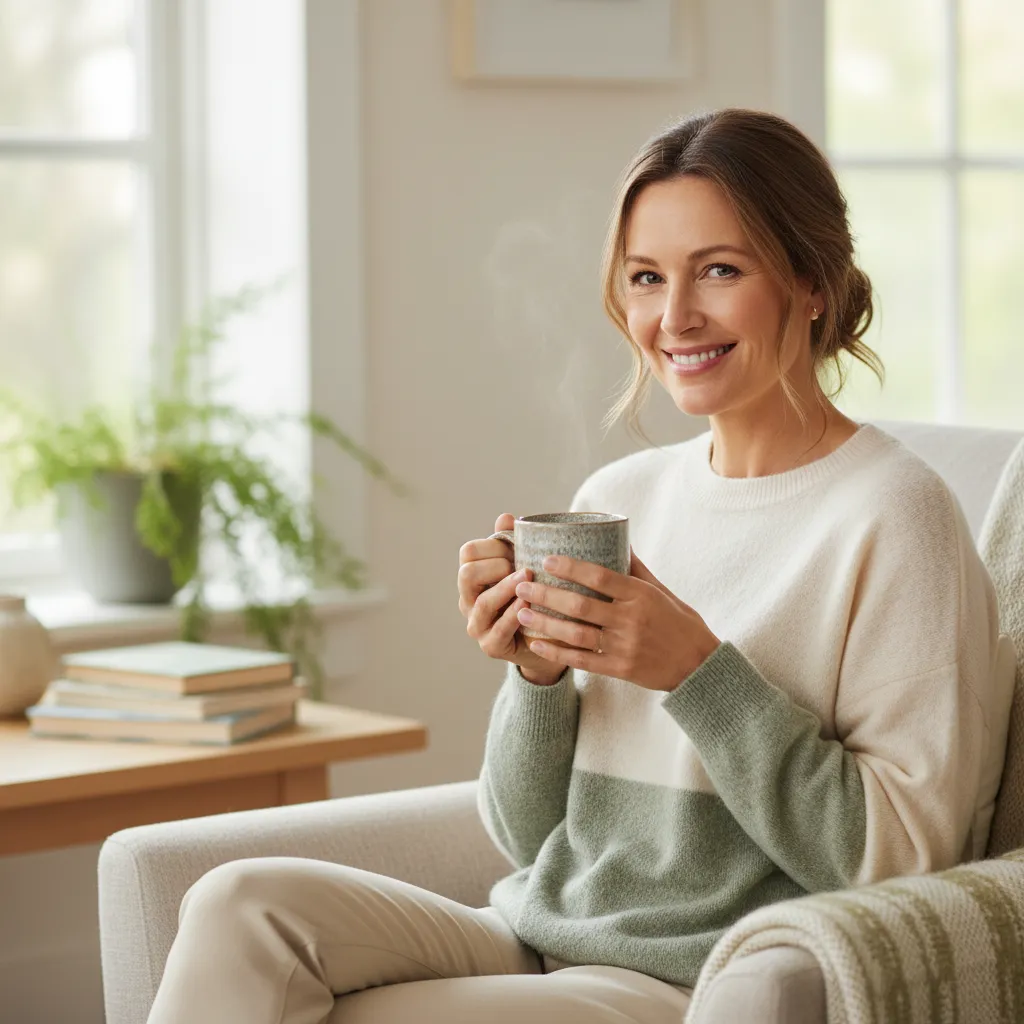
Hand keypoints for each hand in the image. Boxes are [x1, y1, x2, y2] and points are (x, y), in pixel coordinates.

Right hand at [458, 513, 567, 684]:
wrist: (547, 641)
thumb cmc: (533, 597)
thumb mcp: (523, 568)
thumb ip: (512, 544)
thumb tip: (506, 517)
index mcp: (473, 578)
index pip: (468, 552)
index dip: (493, 545)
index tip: (516, 548)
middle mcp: (468, 600)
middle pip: (467, 574)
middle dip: (496, 565)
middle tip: (523, 566)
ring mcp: (477, 624)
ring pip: (483, 602)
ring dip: (507, 587)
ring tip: (528, 576)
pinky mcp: (491, 646)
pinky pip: (500, 628)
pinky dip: (515, 613)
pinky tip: (531, 603)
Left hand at [514, 547, 720, 691]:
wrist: (699, 666)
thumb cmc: (680, 622)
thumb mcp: (662, 591)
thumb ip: (635, 569)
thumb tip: (617, 539)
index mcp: (640, 596)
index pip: (600, 577)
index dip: (571, 567)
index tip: (546, 559)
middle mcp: (631, 620)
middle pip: (580, 606)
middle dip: (547, 595)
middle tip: (521, 585)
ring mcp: (625, 646)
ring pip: (576, 634)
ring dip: (545, 623)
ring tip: (521, 612)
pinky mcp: (621, 669)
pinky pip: (582, 660)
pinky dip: (557, 653)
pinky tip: (537, 644)